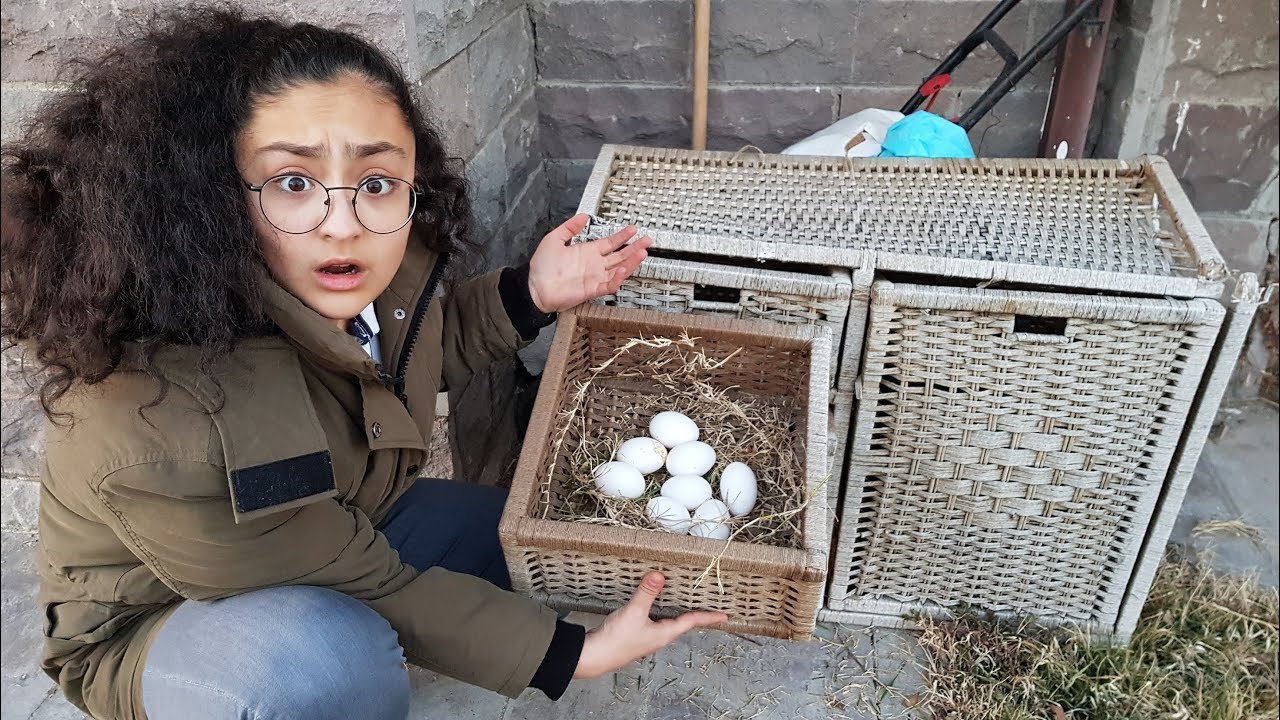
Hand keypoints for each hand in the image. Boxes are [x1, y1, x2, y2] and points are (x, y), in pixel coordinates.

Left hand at [527, 214, 651, 313]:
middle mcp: (594, 264)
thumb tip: (582, 216)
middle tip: (647, 240)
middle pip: (620, 255)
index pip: (610, 243)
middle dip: (634, 247)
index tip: (633, 229)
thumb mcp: (554, 239)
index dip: (622, 236)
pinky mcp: (592, 289)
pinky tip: (623, 270)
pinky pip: (609, 284)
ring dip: (631, 262)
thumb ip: (569, 227)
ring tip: (642, 253)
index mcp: (587, 252)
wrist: (534, 288)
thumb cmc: (542, 267)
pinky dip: (617, 278)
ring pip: (619, 269)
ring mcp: (595, 277)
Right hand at [572, 572, 727, 679]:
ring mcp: (647, 637)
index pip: (691, 622)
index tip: (724, 616)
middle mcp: (659, 637)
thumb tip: (659, 575)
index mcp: (664, 633)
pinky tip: (655, 606)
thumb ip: (646, 593)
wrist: (594, 657)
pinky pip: (654, 622)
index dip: (708, 617)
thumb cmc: (617, 640)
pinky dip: (660, 612)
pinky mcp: (636, 635)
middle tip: (709, 608)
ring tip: (686, 604)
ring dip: (678, 614)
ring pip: (668, 623)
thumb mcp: (634, 612)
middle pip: (683, 624)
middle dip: (696, 616)